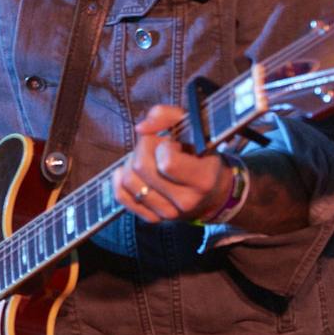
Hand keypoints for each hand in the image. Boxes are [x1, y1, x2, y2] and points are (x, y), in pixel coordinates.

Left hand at [113, 104, 232, 222]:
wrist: (213, 193)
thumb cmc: (202, 155)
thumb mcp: (194, 128)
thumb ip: (167, 116)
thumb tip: (141, 128)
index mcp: (203, 179)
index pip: (166, 162)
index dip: (162, 146)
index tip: (171, 143)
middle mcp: (186, 200)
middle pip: (141, 167)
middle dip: (143, 149)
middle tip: (155, 147)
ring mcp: (169, 213)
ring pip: (128, 180)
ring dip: (131, 163)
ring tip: (147, 159)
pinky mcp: (153, 218)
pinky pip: (121, 196)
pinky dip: (120, 180)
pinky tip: (133, 172)